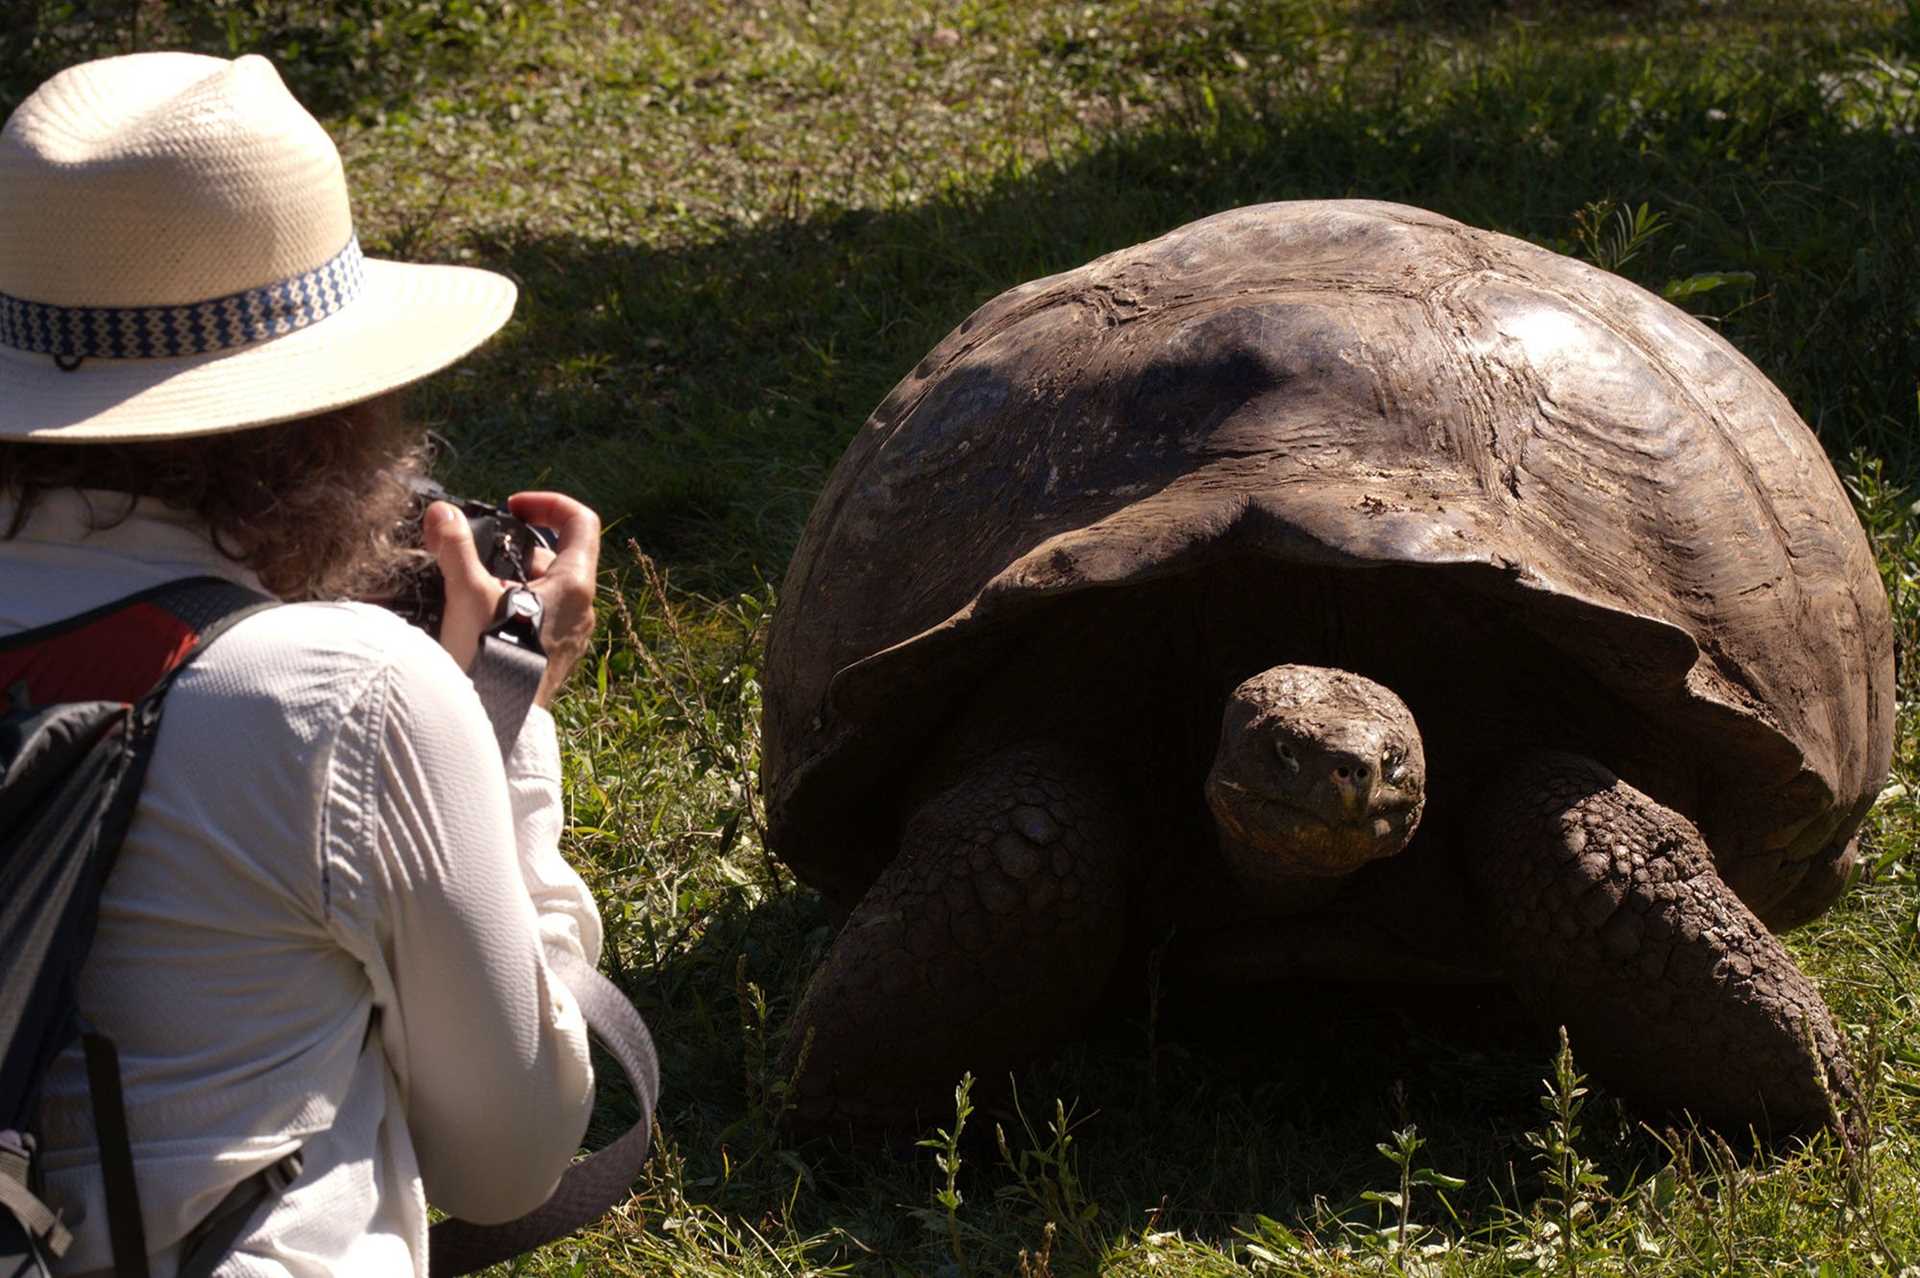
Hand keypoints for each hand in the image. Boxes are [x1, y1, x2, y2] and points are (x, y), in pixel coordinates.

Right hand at [422, 492, 601, 707]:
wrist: (501, 723)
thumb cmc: (494, 658)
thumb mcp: (469, 593)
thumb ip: (455, 548)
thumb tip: (443, 513)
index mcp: (575, 583)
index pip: (580, 521)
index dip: (548, 504)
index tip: (513, 508)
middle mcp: (583, 607)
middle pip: (557, 557)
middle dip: (514, 551)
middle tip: (479, 559)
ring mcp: (574, 635)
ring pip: (547, 589)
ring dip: (511, 581)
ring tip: (474, 593)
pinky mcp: (557, 657)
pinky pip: (542, 617)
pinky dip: (515, 608)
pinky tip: (481, 622)